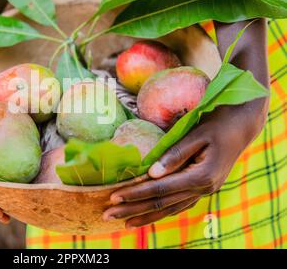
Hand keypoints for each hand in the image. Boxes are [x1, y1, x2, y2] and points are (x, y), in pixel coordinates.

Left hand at [103, 101, 267, 228]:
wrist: (241, 126)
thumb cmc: (216, 124)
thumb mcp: (197, 134)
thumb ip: (175, 154)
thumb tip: (152, 173)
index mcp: (201, 176)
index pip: (160, 189)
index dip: (135, 194)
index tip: (113, 197)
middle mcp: (203, 189)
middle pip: (161, 203)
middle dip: (133, 210)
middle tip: (108, 215)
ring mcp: (204, 191)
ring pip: (170, 209)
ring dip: (145, 216)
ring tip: (124, 223)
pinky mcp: (202, 189)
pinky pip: (178, 205)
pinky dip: (161, 212)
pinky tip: (148, 216)